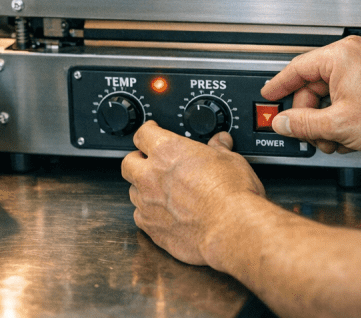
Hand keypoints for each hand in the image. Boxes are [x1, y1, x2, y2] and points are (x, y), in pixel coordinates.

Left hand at [121, 121, 265, 265]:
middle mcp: (151, 176)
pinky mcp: (151, 228)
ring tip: (161, 191)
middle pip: (128, 162)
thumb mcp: (231, 160)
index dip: (148, 131)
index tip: (152, 132)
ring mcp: (148, 203)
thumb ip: (219, 149)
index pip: (143, 134)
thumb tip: (220, 142)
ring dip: (143, 188)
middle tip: (150, 162)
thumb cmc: (231, 194)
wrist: (231, 228)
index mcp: (168, 151)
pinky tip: (165, 214)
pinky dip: (149, 213)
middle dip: (137, 160)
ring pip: (133, 191)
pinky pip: (140, 216)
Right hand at [261, 35, 360, 154]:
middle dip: (312, 115)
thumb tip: (282, 122)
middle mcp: (354, 52)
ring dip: (328, 119)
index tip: (268, 94)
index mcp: (341, 55)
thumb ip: (302, 124)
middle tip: (312, 135)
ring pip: (331, 92)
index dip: (279, 85)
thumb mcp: (337, 125)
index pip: (297, 68)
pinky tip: (349, 133)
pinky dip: (343, 113)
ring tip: (336, 139)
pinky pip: (347, 92)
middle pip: (314, 84)